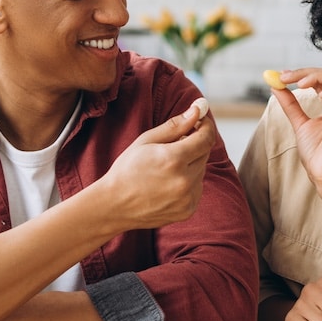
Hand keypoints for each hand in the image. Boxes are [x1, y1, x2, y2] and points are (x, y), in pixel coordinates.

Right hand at [98, 98, 213, 230]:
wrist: (114, 206)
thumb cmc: (127, 169)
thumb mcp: (146, 141)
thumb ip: (175, 126)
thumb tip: (197, 110)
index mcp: (174, 159)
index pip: (205, 138)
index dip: (206, 126)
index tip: (201, 120)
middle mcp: (184, 180)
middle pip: (204, 153)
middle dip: (195, 144)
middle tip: (177, 142)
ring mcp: (188, 198)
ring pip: (200, 171)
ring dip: (191, 163)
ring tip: (165, 167)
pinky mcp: (188, 210)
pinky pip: (197, 188)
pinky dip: (188, 181)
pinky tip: (168, 182)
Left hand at [270, 68, 321, 189]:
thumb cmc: (316, 153)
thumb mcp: (298, 123)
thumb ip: (290, 104)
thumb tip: (276, 86)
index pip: (320, 79)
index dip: (302, 73)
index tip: (282, 75)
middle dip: (307, 72)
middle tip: (286, 77)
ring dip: (319, 76)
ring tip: (300, 83)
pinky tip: (320, 95)